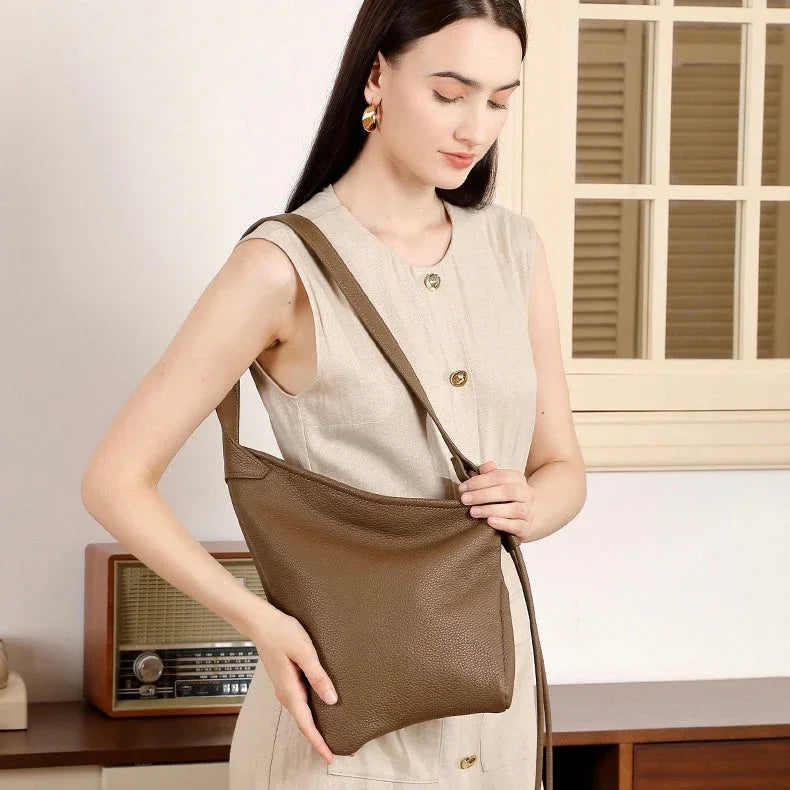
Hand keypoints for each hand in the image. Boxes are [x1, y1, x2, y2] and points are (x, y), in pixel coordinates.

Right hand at [251, 606, 338, 765]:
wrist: (261, 622)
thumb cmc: (281, 632)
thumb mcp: (304, 651)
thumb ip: (317, 675)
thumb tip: (331, 699)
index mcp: (289, 690)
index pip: (306, 723)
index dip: (318, 742)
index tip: (329, 757)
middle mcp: (286, 693)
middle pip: (304, 722)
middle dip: (319, 738)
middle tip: (337, 750)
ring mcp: (285, 687)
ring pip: (302, 712)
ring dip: (315, 725)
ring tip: (331, 733)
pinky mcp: (287, 679)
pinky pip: (301, 701)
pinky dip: (311, 711)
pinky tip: (320, 708)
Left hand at [457, 460, 534, 543]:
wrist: (522, 519)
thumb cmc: (503, 499)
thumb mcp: (495, 484)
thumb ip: (487, 474)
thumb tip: (481, 468)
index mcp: (517, 479)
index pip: (499, 476)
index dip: (480, 481)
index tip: (463, 488)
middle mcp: (526, 493)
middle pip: (507, 491)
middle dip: (483, 495)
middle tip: (465, 499)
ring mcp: (528, 511)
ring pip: (513, 509)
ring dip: (490, 510)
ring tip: (473, 512)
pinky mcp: (527, 527)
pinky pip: (517, 525)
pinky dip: (503, 523)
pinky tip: (489, 522)